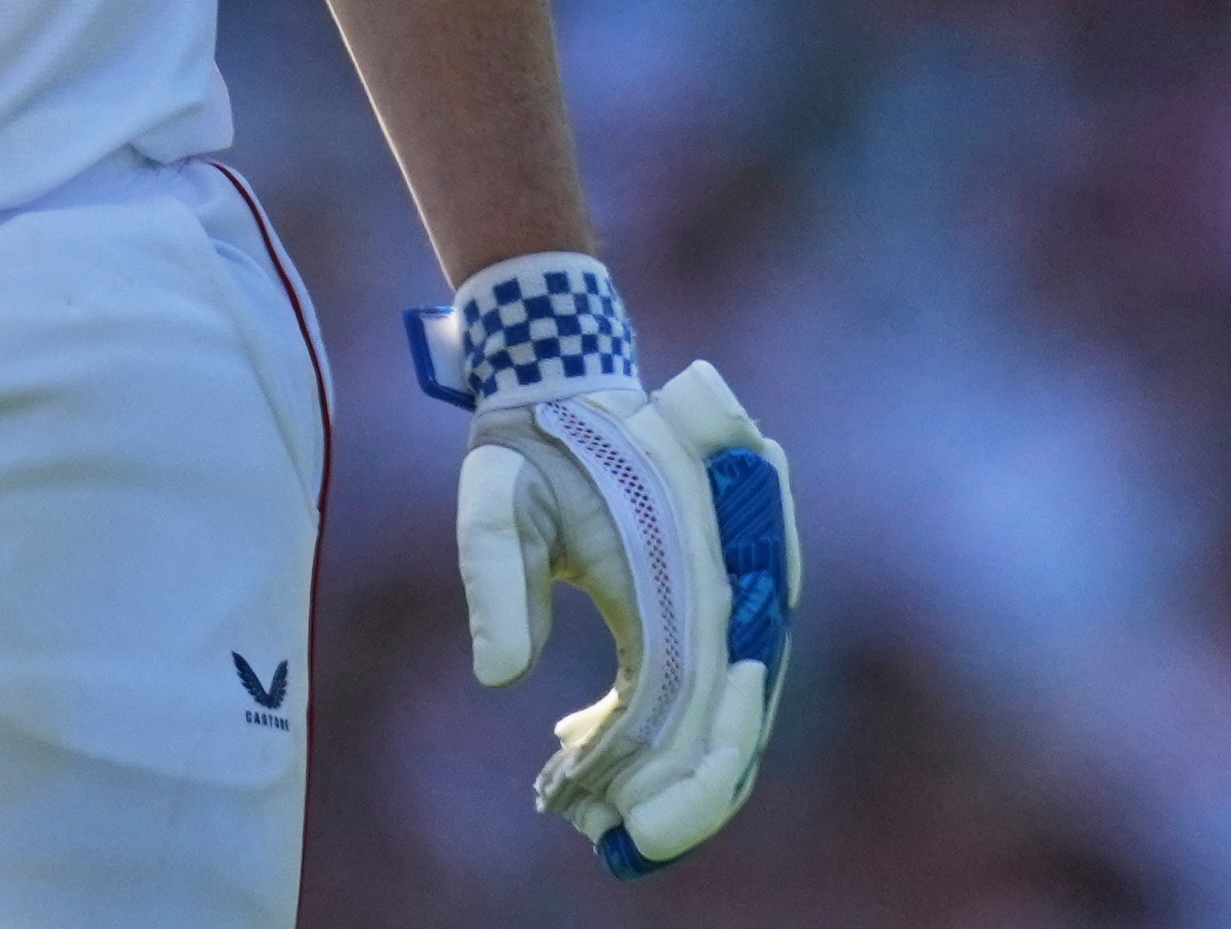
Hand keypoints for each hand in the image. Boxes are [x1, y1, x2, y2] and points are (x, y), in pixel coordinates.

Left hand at [424, 256, 801, 873]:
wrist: (567, 387)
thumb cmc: (528, 443)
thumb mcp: (494, 493)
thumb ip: (494, 571)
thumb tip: (496, 674)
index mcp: (686, 553)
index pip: (701, 690)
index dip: (676, 773)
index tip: (629, 828)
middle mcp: (733, 573)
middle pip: (732, 713)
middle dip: (687, 793)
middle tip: (623, 843)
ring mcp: (737, 585)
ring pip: (730, 706)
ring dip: (680, 769)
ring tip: (603, 814)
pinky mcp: (718, 596)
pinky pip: (712, 678)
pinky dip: (668, 728)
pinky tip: (589, 749)